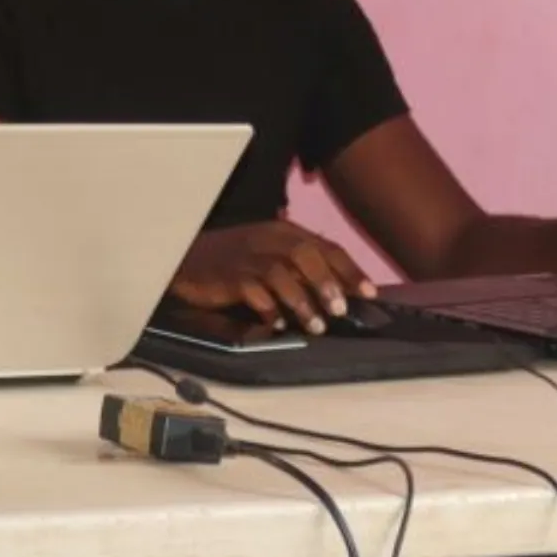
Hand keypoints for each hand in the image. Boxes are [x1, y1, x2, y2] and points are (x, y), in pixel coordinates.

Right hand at [171, 221, 377, 334]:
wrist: (187, 259)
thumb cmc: (234, 259)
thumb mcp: (269, 253)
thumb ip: (299, 266)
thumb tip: (338, 291)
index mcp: (282, 231)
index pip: (324, 245)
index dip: (350, 269)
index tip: (370, 293)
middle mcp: (267, 239)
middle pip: (305, 254)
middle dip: (327, 282)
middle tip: (341, 310)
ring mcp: (247, 257)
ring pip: (282, 274)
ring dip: (303, 301)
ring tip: (317, 325)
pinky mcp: (229, 277)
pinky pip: (254, 293)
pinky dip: (270, 309)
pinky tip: (278, 324)